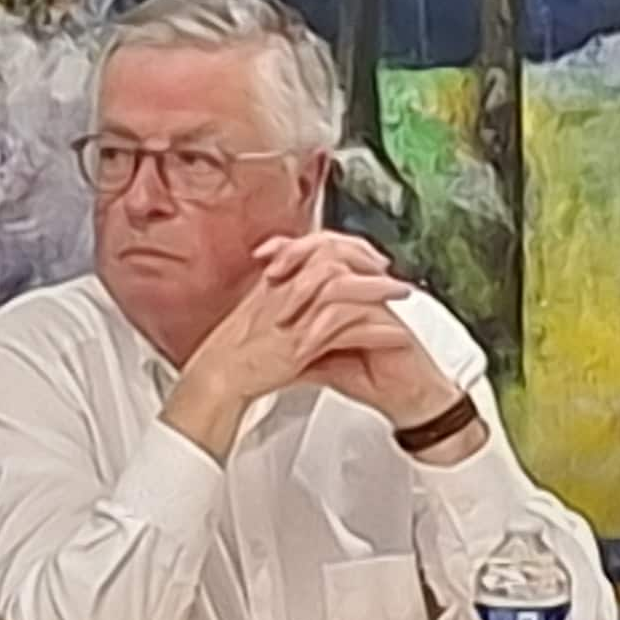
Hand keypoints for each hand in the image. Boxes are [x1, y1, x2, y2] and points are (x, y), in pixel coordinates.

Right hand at [158, 234, 404, 457]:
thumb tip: (303, 277)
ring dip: (377, 289)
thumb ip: (282, 287)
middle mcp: (285, 289)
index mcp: (277, 278)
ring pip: (343, 288)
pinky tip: (393, 332)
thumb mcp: (259, 305)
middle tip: (387, 267)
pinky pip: (346, 329)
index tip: (367, 254)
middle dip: (366, 259)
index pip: (318, 245)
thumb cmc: (237, 346)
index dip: (347, 246)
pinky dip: (375, 330)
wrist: (219, 373)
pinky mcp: (302, 343)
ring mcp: (293, 315)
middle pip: (333, 257)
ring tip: (401, 292)